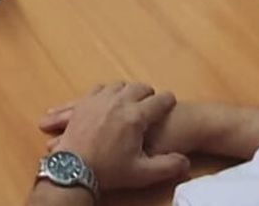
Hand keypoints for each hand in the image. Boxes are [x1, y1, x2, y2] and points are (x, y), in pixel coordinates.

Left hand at [43, 83, 190, 192]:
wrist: (73, 168)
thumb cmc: (109, 171)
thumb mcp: (142, 173)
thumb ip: (168, 167)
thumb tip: (185, 161)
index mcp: (136, 116)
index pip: (160, 100)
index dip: (167, 100)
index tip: (171, 100)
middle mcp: (118, 102)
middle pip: (139, 87)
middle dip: (148, 93)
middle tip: (152, 101)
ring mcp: (99, 99)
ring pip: (119, 85)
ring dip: (128, 90)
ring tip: (131, 99)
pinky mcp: (84, 102)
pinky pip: (100, 88)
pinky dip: (108, 91)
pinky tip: (109, 99)